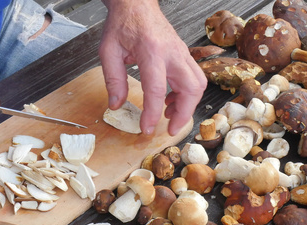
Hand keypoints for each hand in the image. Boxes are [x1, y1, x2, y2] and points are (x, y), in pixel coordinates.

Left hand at [99, 0, 206, 135]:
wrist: (136, 5)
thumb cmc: (123, 24)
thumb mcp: (108, 52)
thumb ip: (113, 80)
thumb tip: (116, 105)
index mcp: (151, 51)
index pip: (156, 88)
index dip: (152, 113)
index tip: (146, 128)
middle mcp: (172, 52)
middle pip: (191, 87)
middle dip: (184, 114)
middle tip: (169, 129)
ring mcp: (181, 52)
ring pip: (198, 83)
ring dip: (187, 104)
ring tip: (168, 114)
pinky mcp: (183, 55)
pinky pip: (193, 77)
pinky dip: (186, 94)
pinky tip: (169, 100)